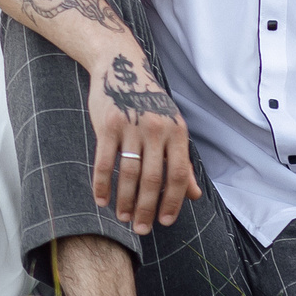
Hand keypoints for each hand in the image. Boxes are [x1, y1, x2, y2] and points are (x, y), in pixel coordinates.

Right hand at [88, 49, 199, 232]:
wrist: (122, 66)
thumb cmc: (149, 102)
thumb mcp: (172, 128)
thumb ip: (182, 162)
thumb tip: (194, 195)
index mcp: (177, 132)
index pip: (179, 175)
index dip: (174, 202)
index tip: (166, 222)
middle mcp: (157, 129)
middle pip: (153, 178)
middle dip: (146, 208)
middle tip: (140, 229)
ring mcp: (131, 126)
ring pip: (128, 173)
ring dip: (124, 200)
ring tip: (122, 217)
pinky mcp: (107, 125)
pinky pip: (103, 161)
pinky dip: (101, 184)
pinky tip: (101, 200)